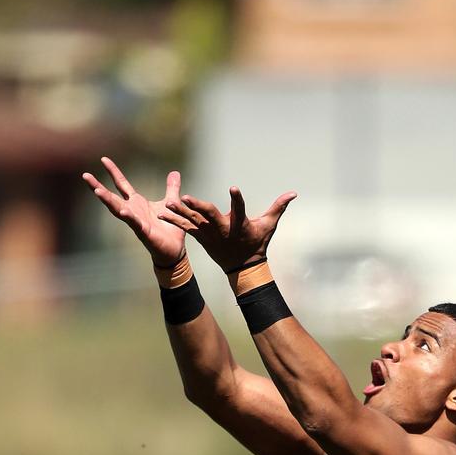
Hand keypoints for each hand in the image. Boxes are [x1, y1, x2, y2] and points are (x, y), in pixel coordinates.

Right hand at [82, 157, 185, 266]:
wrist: (174, 249)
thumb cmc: (170, 228)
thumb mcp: (171, 202)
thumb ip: (171, 188)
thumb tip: (174, 172)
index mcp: (138, 203)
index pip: (122, 184)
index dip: (113, 172)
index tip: (104, 159)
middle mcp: (133, 211)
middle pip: (112, 196)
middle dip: (98, 186)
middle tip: (85, 175)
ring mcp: (136, 221)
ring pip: (118, 209)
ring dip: (107, 200)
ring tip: (96, 190)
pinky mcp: (144, 231)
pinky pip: (134, 223)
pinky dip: (128, 216)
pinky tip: (122, 210)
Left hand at [159, 186, 296, 271]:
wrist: (243, 267)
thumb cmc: (257, 243)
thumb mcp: (269, 226)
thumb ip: (279, 207)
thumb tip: (294, 193)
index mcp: (240, 224)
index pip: (240, 209)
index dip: (237, 199)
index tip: (234, 187)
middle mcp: (223, 229)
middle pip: (209, 215)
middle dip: (198, 206)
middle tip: (186, 197)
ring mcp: (210, 234)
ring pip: (194, 220)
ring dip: (180, 212)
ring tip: (168, 203)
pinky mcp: (202, 237)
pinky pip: (186, 228)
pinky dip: (174, 220)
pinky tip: (161, 212)